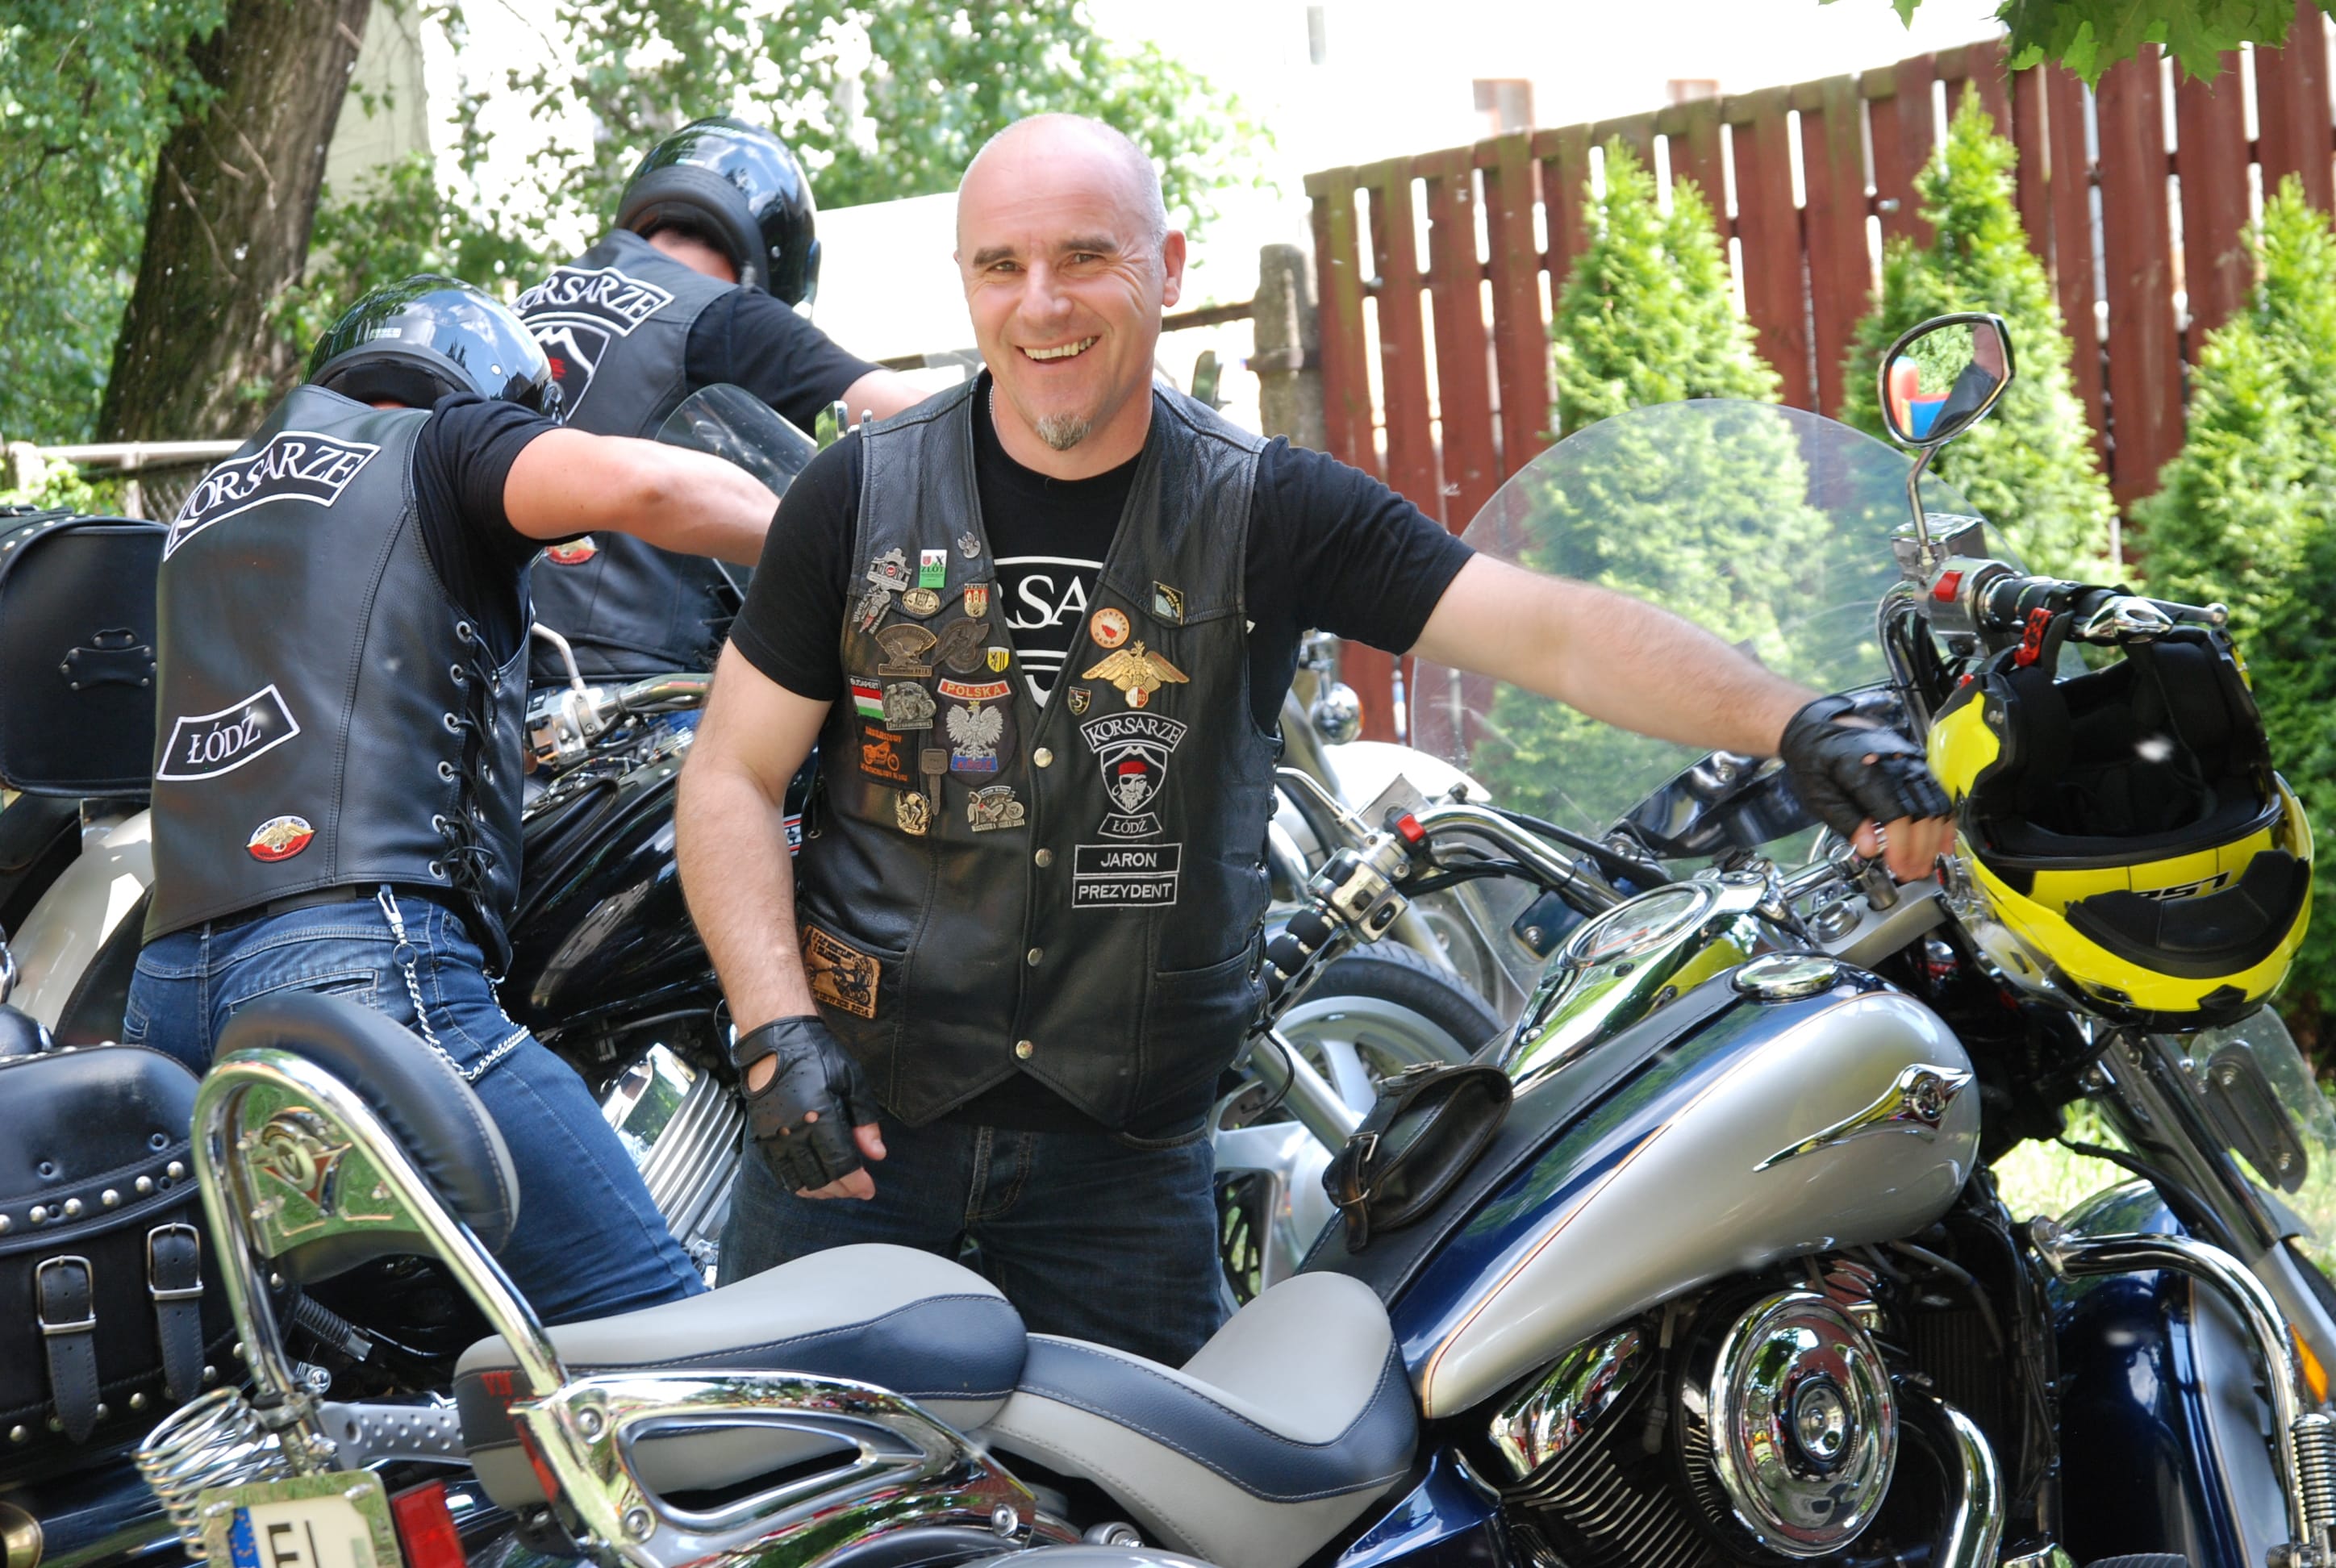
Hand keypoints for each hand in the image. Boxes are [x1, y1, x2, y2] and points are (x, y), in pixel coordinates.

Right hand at [733, 1016, 886, 1199]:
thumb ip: (864, 1122)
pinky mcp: (763, 1135)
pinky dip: (796, 1183)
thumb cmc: (816, 1054)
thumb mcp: (852, 1081)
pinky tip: (811, 1181)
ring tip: (837, 1188)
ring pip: (798, 1180)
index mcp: (820, 1118)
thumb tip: (877, 1154)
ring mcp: (775, 1136)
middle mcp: (795, 1132)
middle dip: (843, 1190)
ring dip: (820, 1190)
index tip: (869, 1189)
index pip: (841, 1165)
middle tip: (857, 1189)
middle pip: (821, 1179)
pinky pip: (779, 1171)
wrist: (777, 1038)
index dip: (857, 1183)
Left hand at [1778, 694, 1952, 882]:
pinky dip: (1943, 820)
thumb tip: (1871, 850)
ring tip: (1927, 864)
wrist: (1820, 727)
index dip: (1901, 846)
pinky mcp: (1916, 762)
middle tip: (1913, 873)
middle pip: (1919, 812)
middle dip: (1919, 849)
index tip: (1899, 868)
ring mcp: (1909, 760)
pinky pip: (1938, 793)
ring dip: (1934, 839)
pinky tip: (1941, 841)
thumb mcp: (1818, 795)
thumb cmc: (1815, 760)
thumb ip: (1846, 821)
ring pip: (1934, 803)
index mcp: (1863, 768)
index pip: (1894, 814)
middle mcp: (1893, 761)